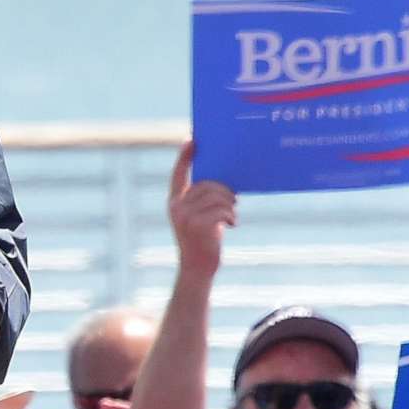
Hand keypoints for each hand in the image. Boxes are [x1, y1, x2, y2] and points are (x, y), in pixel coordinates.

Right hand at [167, 140, 236, 277]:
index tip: (192, 140)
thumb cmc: (203, 240)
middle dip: (225, 191)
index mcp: (174, 201)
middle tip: (234, 201)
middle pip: (207, 184)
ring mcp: (185, 216)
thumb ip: (203, 200)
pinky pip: (222, 210)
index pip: (178, 174)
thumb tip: (224, 182)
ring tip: (232, 215)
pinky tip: (232, 225)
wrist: (197, 268)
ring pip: (217, 196)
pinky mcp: (197, 225)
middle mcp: (176, 206)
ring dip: (230, 205)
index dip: (184, 156)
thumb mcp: (199, 217)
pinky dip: (231, 216)